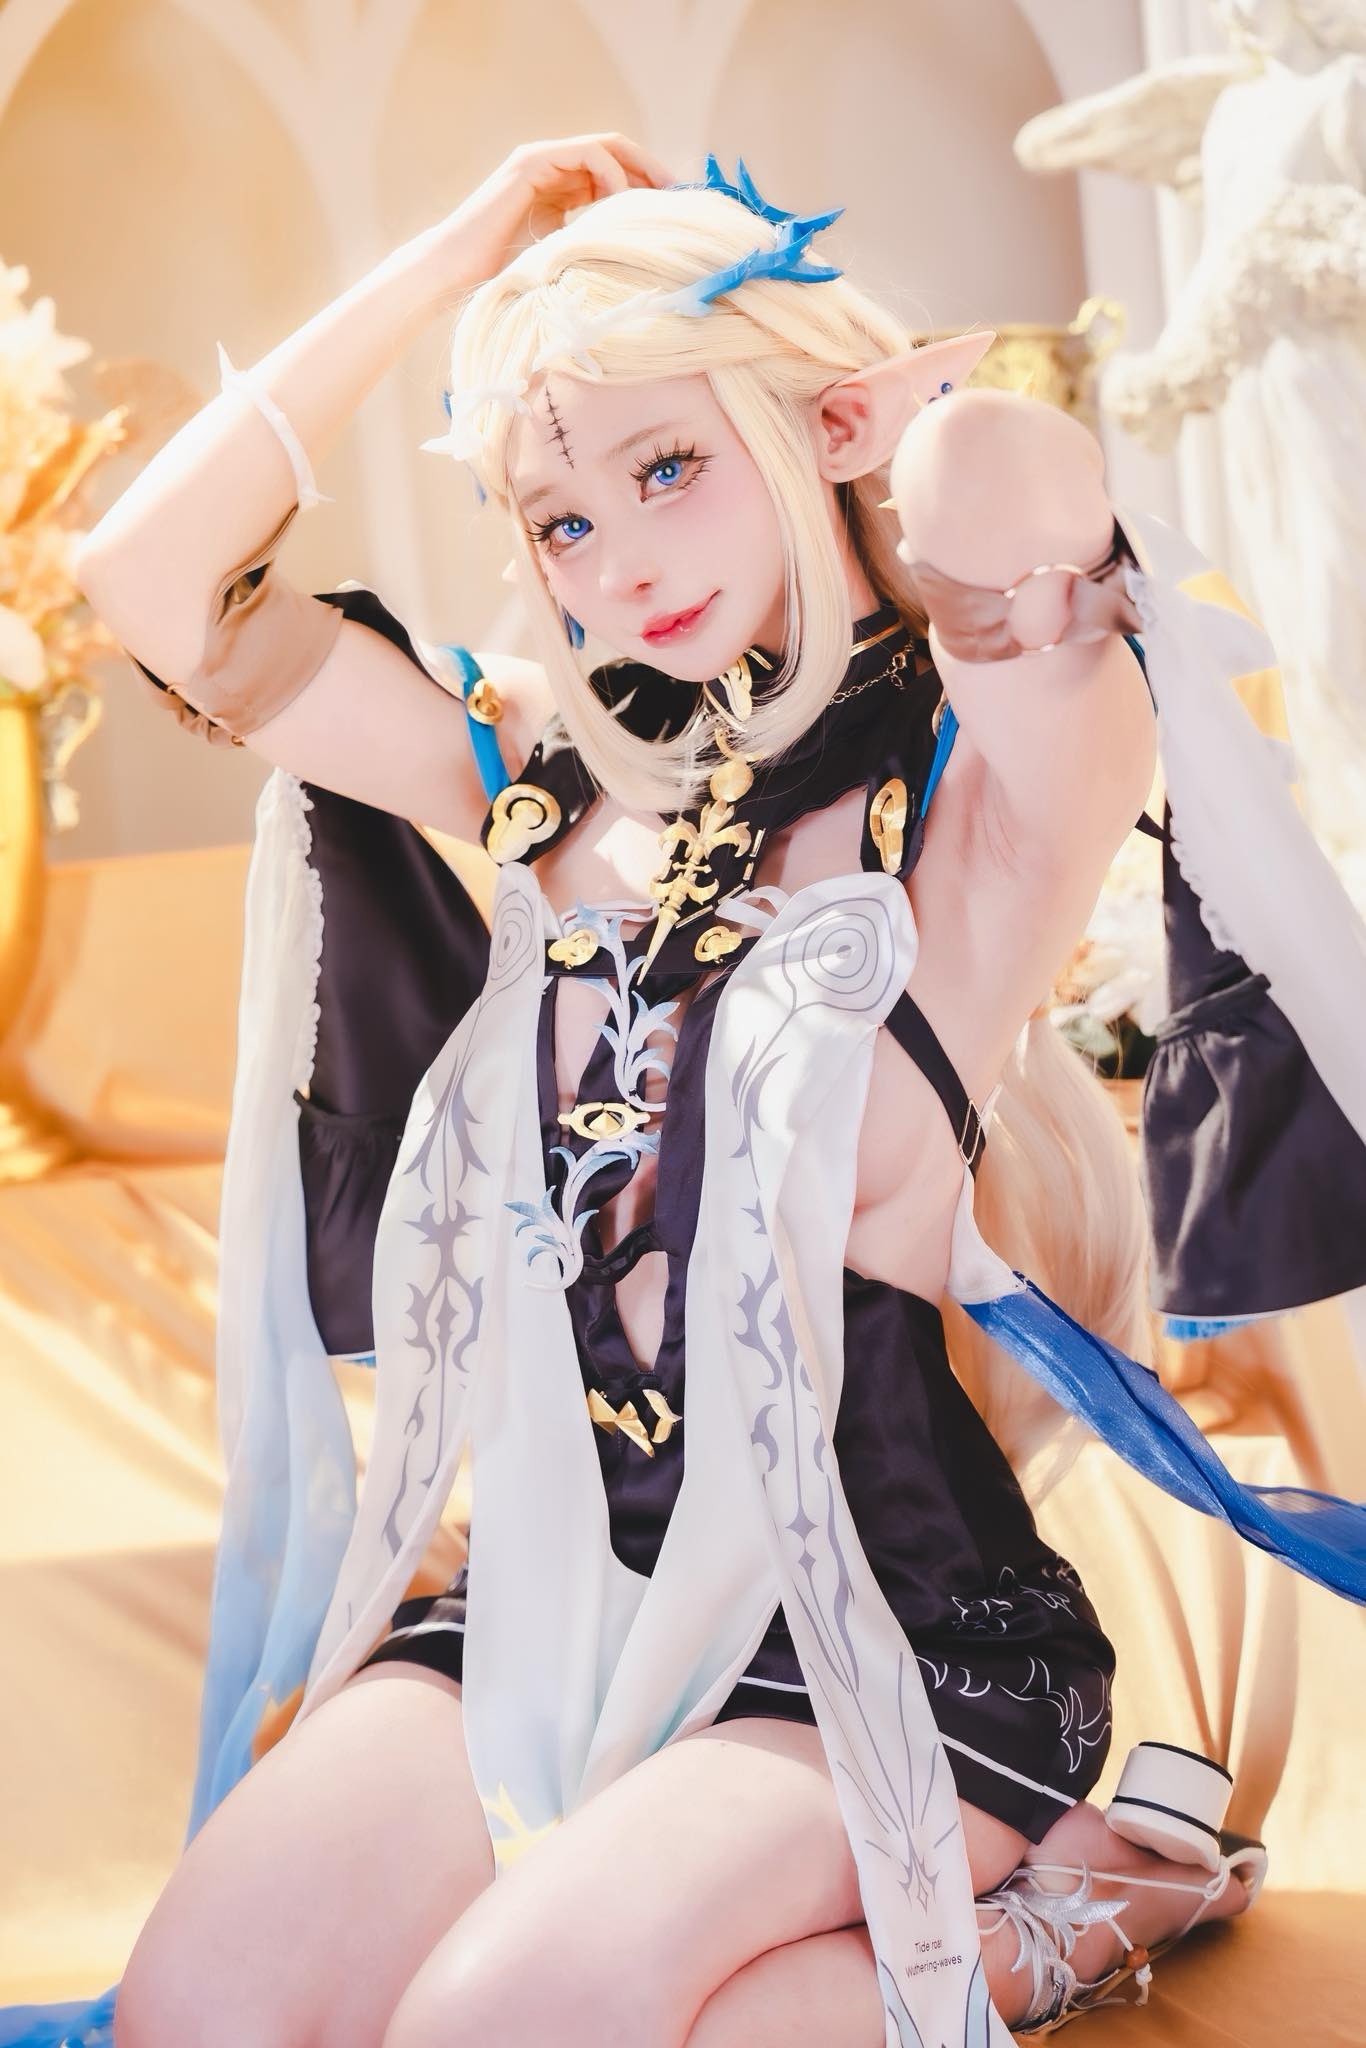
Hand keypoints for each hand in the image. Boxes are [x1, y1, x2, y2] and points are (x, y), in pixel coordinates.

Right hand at [427, 133, 680, 297]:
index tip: (675, 209)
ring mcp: (541, 160)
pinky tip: (621, 202)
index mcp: (560, 188)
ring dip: (639, 170)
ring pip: (606, 148)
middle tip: (681, 194)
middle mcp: (552, 167)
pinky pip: (588, 154)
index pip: (614, 172)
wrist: (456, 273)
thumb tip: (636, 261)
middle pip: (616, 152)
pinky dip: (612, 174)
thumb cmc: (503, 279)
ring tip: (657, 200)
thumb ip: (591, 246)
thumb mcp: (563, 260)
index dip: (646, 185)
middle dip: (652, 170)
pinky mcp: (532, 162)